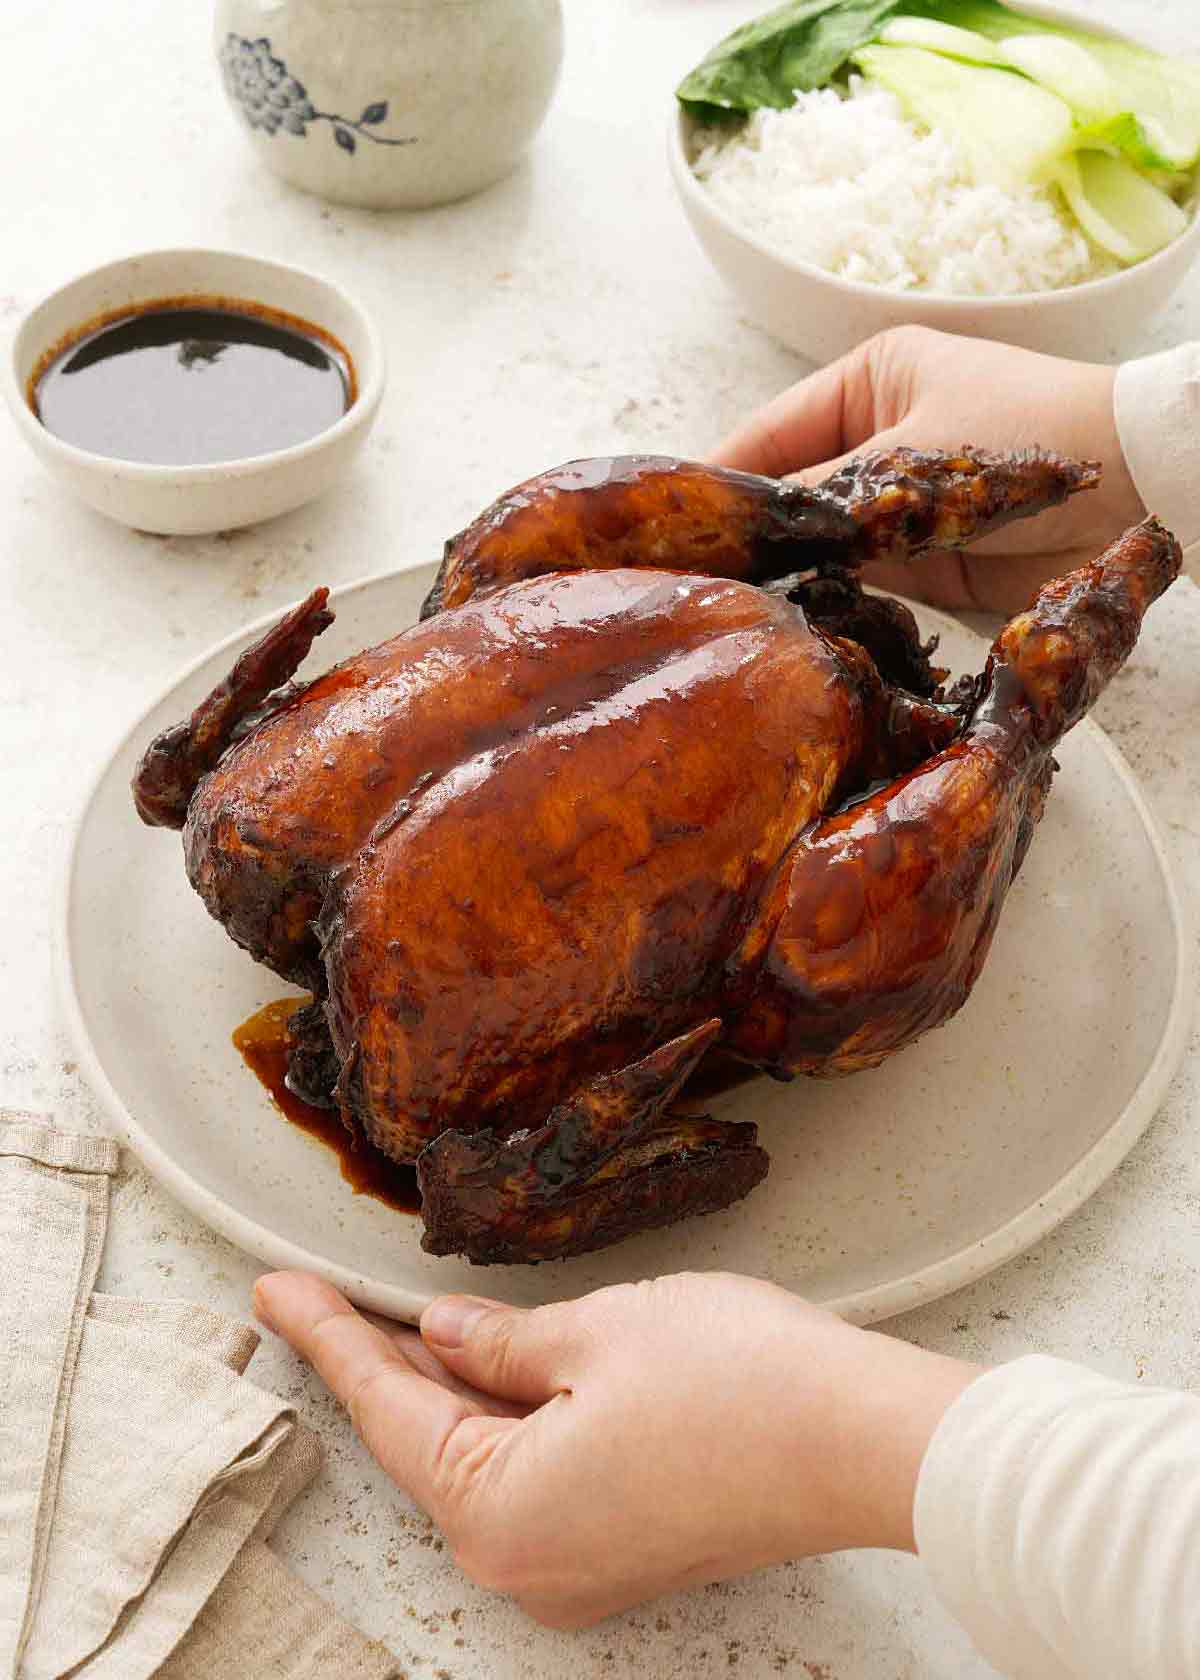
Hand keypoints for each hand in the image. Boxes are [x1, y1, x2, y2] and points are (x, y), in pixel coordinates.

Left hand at [254, 1269, 976, 1627]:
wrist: (862, 1440)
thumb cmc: (735, 1382)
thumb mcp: (595, 1332)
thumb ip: (500, 1343)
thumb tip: (446, 1340)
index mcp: (498, 1514)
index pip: (386, 1409)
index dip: (326, 1337)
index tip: (274, 1292)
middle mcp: (528, 1563)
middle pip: (429, 1443)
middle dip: (385, 1363)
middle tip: (321, 1294)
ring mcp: (581, 1565)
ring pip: (484, 1458)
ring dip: (450, 1387)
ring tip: (399, 1316)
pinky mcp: (627, 1547)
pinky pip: (535, 1474)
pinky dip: (508, 1415)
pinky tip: (493, 1360)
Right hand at [712, 326, 1145, 613]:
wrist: (1138, 483)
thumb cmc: (1030, 431)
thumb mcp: (909, 455)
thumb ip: (819, 498)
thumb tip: (742, 538)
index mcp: (867, 381)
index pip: (765, 433)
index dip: (717, 482)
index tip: (668, 528)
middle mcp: (876, 441)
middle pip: (787, 495)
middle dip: (751, 540)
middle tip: (691, 586)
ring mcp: (900, 508)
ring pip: (819, 546)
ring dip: (789, 578)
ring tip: (731, 612)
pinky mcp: (927, 566)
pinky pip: (861, 587)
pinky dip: (832, 606)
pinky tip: (793, 628)